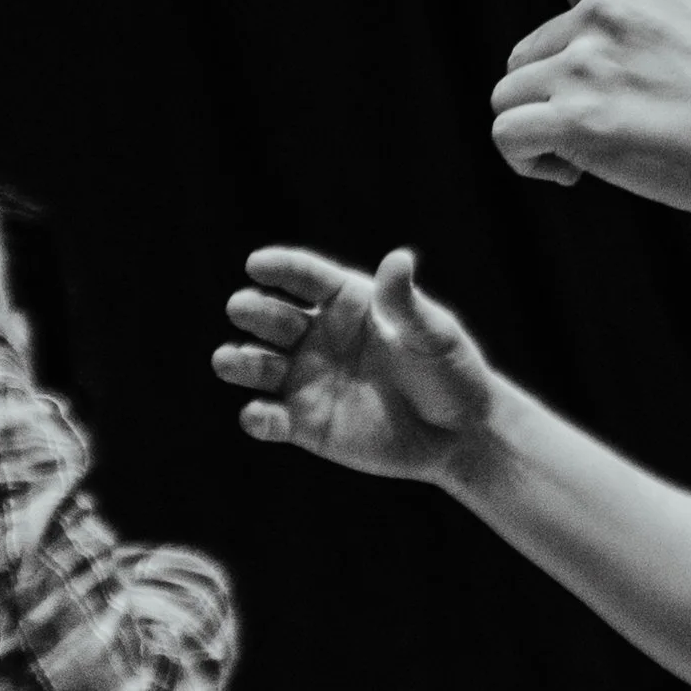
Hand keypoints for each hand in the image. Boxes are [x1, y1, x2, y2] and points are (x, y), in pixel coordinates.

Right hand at [214, 246, 493, 482]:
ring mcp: (305, 378)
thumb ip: (406, 304)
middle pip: (268, 315)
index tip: (257, 264)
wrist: (459, 432)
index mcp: (346, 301)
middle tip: (244, 309)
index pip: (303, 277)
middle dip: (251, 310)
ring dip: (238, 361)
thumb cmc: (450, 371)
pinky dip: (256, 418)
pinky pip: (266, 418)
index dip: (279, 268)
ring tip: (232, 361)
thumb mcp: (433, 335)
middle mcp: (316, 334)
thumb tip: (399, 258)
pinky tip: (259, 416)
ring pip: (254, 364)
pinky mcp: (303, 423)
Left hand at [435, 0, 690, 219]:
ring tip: (604, 152)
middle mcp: (604, 10)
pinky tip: (574, 174)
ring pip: (509, 100)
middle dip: (550, 99)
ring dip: (539, 134)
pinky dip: (529, 162)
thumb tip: (545, 89)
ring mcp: (589, 60)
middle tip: (616, 128)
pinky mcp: (578, 115)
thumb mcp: (683, 40)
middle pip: (521, 59)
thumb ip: (618, 40)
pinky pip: (509, 136)